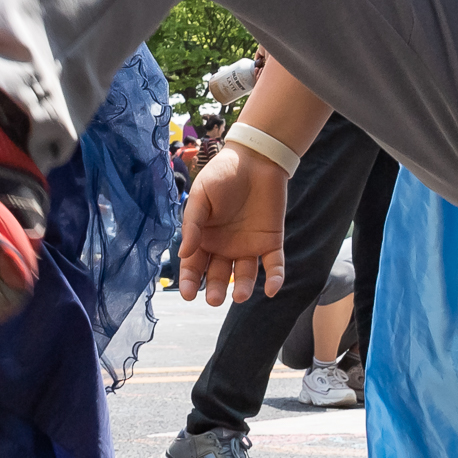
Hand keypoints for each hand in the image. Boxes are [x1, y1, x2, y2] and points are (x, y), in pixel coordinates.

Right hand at [178, 146, 289, 304]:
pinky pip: (274, 265)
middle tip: (214, 299)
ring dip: (244, 287)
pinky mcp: (271, 241)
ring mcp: (249, 245)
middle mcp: (225, 247)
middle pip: (219, 275)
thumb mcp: (201, 196)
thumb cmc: (223, 174)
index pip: (194, 265)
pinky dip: (274, 278)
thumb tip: (183, 253)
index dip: (190, 281)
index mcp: (205, 238)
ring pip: (246, 274)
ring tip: (240, 296)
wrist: (256, 158)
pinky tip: (272, 289)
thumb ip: (193, 223)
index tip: (187, 294)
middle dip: (216, 289)